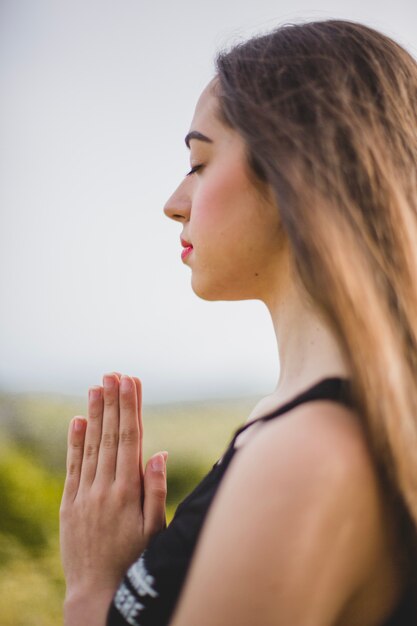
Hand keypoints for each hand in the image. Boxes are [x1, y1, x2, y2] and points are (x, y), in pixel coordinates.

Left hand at [60, 372, 167, 611]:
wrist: (96, 592)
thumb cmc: (136, 560)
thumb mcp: (156, 529)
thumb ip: (156, 490)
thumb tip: (159, 453)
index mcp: (128, 492)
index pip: (131, 439)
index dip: (130, 408)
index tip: (131, 382)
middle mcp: (104, 488)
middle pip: (110, 436)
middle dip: (113, 402)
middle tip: (114, 374)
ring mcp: (84, 495)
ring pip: (91, 446)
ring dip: (95, 414)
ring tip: (97, 386)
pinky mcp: (69, 504)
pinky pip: (72, 467)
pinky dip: (75, 442)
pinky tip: (77, 420)